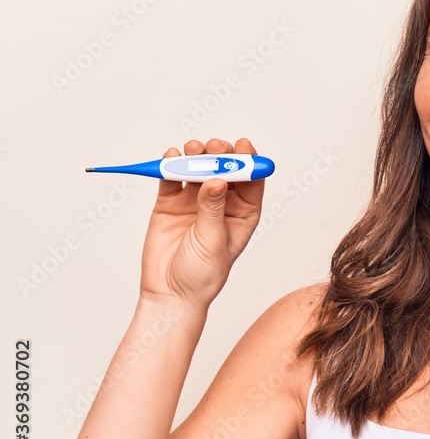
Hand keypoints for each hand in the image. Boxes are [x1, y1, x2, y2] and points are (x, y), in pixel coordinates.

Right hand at [138, 138, 264, 309]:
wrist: (169, 292)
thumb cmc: (202, 275)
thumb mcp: (213, 241)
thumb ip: (213, 209)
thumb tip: (218, 180)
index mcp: (242, 214)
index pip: (251, 182)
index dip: (249, 162)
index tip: (245, 146)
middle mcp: (221, 203)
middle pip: (224, 170)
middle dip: (220, 154)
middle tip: (214, 148)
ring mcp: (194, 201)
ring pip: (198, 169)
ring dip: (196, 155)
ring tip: (193, 150)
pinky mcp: (170, 202)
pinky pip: (171, 178)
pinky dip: (170, 164)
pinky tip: (171, 156)